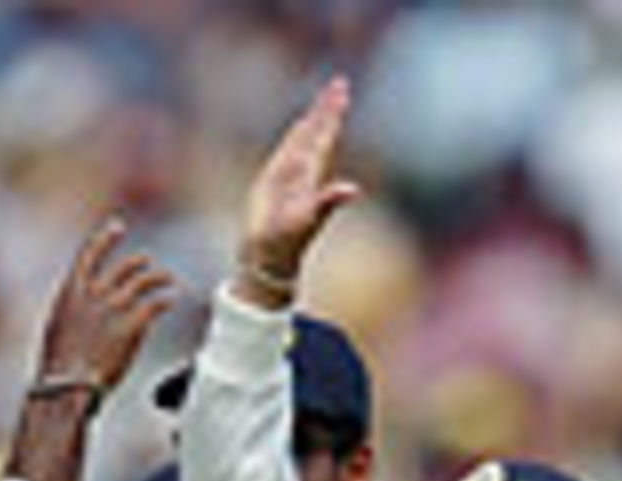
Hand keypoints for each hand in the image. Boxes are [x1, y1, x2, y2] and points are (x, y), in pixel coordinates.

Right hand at [34, 217, 175, 400]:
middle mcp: (95, 293)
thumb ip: (76, 314)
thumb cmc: (59, 368)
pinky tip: (171, 300)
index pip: (90, 253)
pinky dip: (165, 300)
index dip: (106, 237)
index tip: (117, 227)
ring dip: (160, 277)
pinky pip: (155, 305)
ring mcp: (114, 308)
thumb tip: (93, 313)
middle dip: (139, 263)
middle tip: (148, 263)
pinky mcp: (131, 325)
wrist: (67, 386)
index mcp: (72, 292)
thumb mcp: (59, 332)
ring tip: (170, 280)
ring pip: (144, 281)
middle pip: (124, 268)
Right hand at [235, 76, 360, 304]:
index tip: (342, 90)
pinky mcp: (272, 181)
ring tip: (324, 98)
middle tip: (339, 82)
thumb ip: (329, 201)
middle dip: (327, 108)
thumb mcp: (309, 219)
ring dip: (314, 118)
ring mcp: (289, 175)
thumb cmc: (287, 242)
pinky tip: (300, 125)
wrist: (268, 257)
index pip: (326, 136)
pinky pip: (287, 150)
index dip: (332, 113)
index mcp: (314, 176)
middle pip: (318, 132)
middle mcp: (304, 172)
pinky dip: (295, 135)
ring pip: (304, 139)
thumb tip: (353, 190)